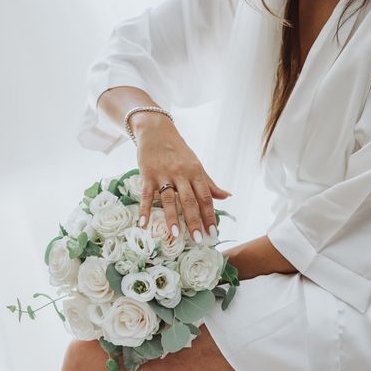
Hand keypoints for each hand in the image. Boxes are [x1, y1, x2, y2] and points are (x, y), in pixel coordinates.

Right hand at [131, 112, 230, 241]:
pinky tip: (143, 224)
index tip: (213, 232)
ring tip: (175, 235)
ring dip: (172, 217)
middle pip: (189, 200)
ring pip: (169, 199)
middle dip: (194, 221)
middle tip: (198, 239)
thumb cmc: (178, 150)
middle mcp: (181, 174)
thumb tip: (226, 196)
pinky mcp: (147, 175)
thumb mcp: (196, 164)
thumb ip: (209, 183)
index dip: (210, 215)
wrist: (156, 131)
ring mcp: (163, 174)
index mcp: (195, 172)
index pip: (205, 197)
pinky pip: (146, 195)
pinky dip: (145, 209)